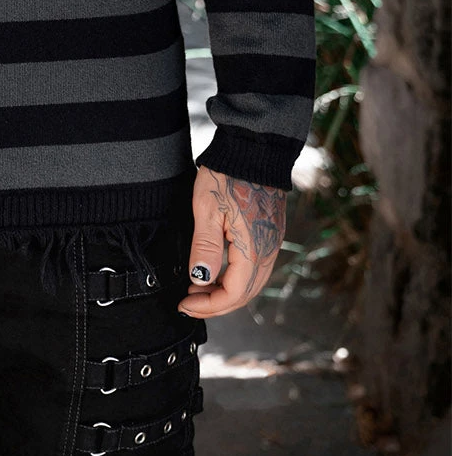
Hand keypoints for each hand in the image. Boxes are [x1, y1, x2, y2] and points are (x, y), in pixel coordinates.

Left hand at [177, 166, 286, 318]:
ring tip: (197, 290)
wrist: (253, 149)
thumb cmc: (227, 174)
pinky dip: (235, 278)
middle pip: (245, 294)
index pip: (233, 294)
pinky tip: (215, 272)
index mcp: (253, 248)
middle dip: (215, 305)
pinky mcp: (269, 234)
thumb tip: (199, 280)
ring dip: (225, 292)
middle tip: (187, 303)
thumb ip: (204, 246)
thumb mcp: (207, 208)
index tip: (183, 304)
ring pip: (251, 283)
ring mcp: (271, 242)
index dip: (208, 306)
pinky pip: (255, 268)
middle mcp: (268, 250)